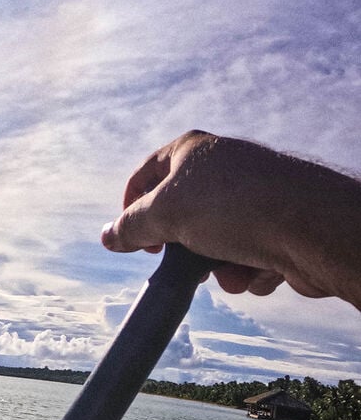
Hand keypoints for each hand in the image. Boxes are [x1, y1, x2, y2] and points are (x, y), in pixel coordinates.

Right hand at [99, 130, 360, 304]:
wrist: (312, 229)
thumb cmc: (235, 209)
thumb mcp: (164, 214)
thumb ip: (130, 227)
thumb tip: (108, 236)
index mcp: (192, 150)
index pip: (145, 174)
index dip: (130, 207)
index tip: (131, 239)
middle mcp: (222, 168)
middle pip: (179, 213)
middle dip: (178, 247)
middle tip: (178, 261)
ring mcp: (250, 196)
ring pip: (211, 241)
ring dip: (214, 265)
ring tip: (229, 267)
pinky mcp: (274, 225)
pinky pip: (242, 254)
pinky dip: (243, 269)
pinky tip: (257, 268)